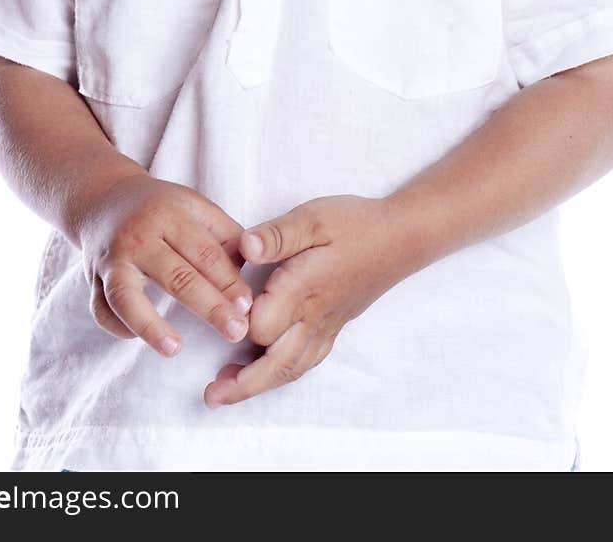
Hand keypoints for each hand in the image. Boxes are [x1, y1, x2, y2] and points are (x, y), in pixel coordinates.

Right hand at [77, 172, 254, 357]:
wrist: (102, 197)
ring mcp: (111, 260)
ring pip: (127, 296)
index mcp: (168, 214)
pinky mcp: (92, 279)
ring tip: (175, 348)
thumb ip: (224, 235)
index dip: (228, 280)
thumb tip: (249, 275)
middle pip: (176, 276)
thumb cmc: (159, 207)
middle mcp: (137, 236)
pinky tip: (138, 338)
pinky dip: (118, 327)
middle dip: (210, 307)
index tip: (248, 306)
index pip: (204, 252)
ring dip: (150, 325)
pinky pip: (101, 309)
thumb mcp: (193, 205)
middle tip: (236, 331)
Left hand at [203, 195, 408, 407]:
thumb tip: (244, 247)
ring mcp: (325, 327)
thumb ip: (277, 234)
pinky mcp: (333, 327)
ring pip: (291, 369)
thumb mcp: (313, 217)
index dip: (235, 325)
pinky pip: (307, 362)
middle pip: (274, 365)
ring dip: (259, 385)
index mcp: (302, 291)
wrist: (400, 238)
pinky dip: (283, 374)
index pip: (260, 326)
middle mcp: (312, 318)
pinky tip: (268, 372)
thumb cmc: (355, 224)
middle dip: (242, 383)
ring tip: (228, 392)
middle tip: (211, 395)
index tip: (217, 313)